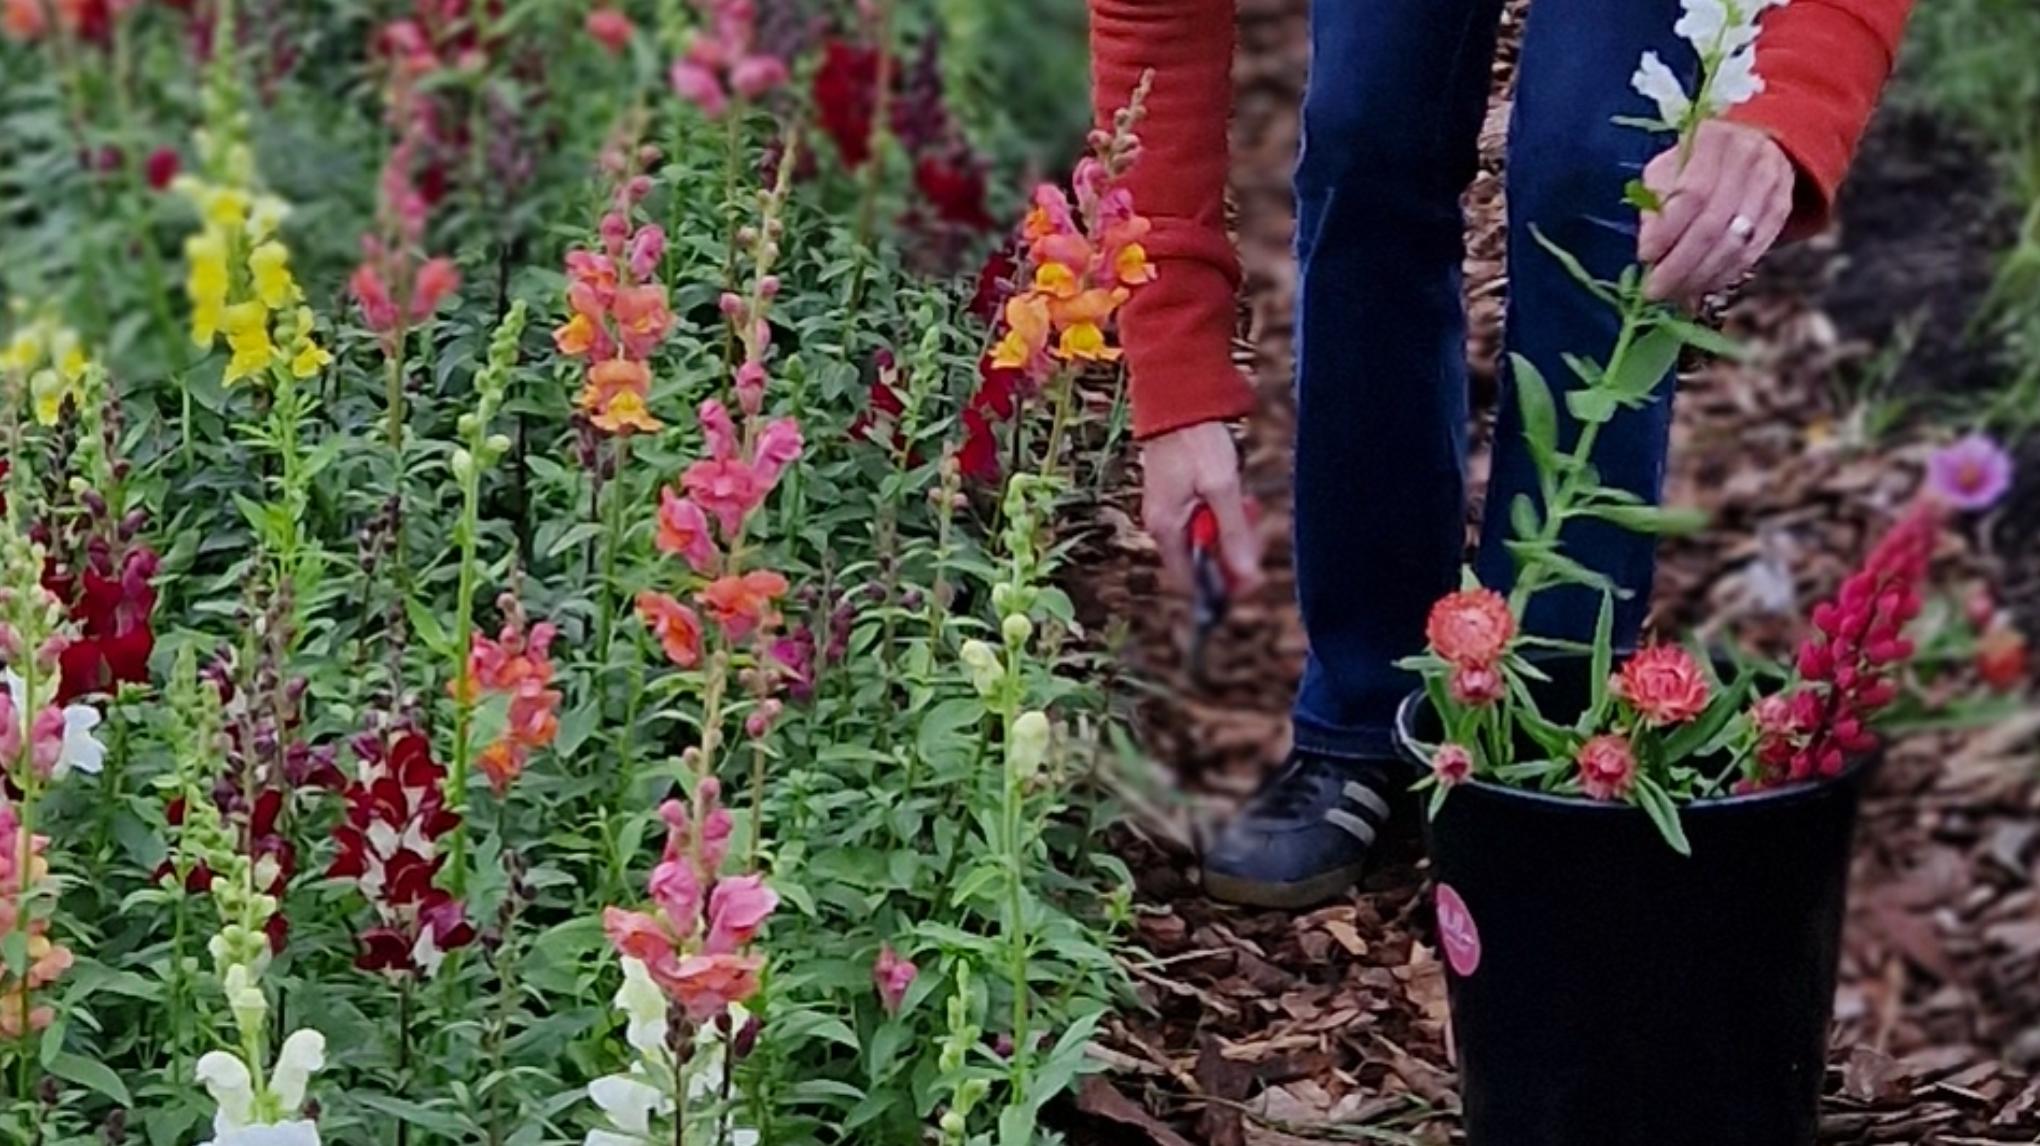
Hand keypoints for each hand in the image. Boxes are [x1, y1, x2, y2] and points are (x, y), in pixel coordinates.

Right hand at [1140, 421, 1262, 594]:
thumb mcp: (1222, 487)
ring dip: (1231, 530)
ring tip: (1246, 503)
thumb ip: (1234, 532)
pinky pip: (1203, 519)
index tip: (1252, 576)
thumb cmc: (1195, 440)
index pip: (1191, 581)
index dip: (1223, 585)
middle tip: (1255, 530)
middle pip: (1201, 561)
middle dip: (1232, 552)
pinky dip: (1223, 513)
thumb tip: (1246, 576)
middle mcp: (1163, 525)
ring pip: (1205, 539)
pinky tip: (1235, 494)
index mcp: (1167, 528)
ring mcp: (1169, 510)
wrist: (1176, 398)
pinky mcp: (1177, 496)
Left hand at [1637, 120, 1794, 302]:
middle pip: (1713, 224)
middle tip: (1656, 290)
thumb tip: (1650, 251)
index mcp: (1713, 139)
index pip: (1691, 194)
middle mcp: (1747, 157)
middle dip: (1681, 265)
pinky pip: (1754, 251)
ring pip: (1736, 243)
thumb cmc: (1695, 162)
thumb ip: (1654, 203)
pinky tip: (1703, 286)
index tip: (1645, 257)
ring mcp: (1771, 183)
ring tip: (1676, 294)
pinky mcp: (1782, 208)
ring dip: (1702, 276)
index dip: (1667, 231)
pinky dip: (1726, 274)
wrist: (1749, 144)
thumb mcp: (1667, 169)